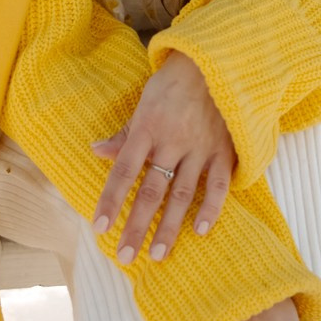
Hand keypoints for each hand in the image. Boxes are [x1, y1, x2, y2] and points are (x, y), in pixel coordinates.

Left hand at [89, 51, 236, 263]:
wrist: (211, 64)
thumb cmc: (171, 86)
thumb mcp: (143, 105)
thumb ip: (124, 135)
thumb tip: (96, 152)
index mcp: (147, 129)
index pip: (123, 171)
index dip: (111, 200)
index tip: (100, 227)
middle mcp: (172, 141)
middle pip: (151, 190)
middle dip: (137, 226)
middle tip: (125, 256)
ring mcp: (199, 148)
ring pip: (182, 193)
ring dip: (170, 226)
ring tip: (158, 254)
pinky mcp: (223, 151)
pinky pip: (218, 184)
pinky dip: (212, 207)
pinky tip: (202, 230)